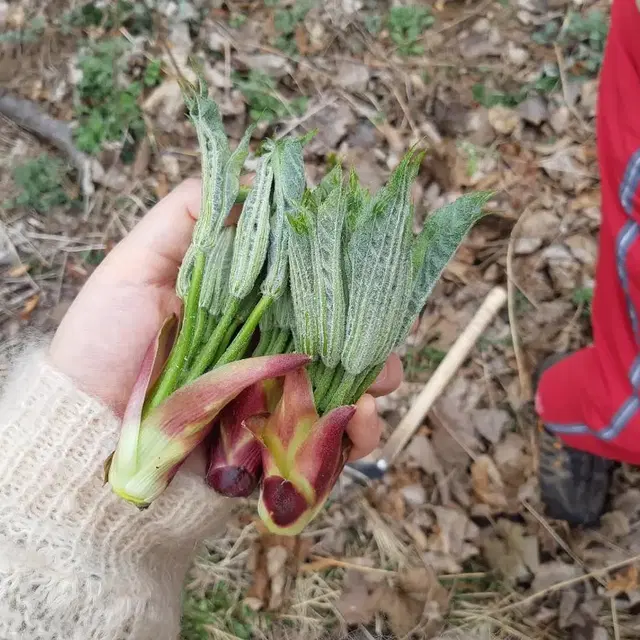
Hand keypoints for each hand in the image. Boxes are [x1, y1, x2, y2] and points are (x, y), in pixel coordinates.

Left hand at [50, 179, 402, 461]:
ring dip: (370, 397)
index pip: (312, 294)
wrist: (84, 431)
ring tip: (367, 407)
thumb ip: (186, 219)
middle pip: (338, 345)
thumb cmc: (104, 344)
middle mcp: (267, 352)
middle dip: (372, 350)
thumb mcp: (135, 267)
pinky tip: (354, 437)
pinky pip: (323, 443)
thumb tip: (252, 176)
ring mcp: (270, 400)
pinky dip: (350, 441)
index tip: (373, 290)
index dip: (348, 291)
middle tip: (382, 360)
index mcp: (248, 309)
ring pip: (343, 394)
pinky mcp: (267, 445)